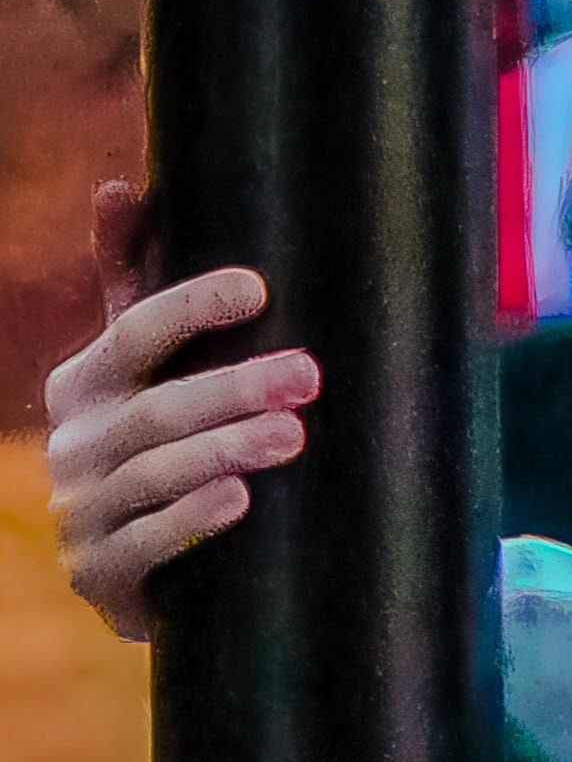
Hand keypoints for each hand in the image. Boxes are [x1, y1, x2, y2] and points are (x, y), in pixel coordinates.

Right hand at [43, 181, 316, 633]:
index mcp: (85, 383)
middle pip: (156, 408)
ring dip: (224, 451)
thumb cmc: (159, 450)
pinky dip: (190, 523)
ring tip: (294, 436)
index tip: (257, 288)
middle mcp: (73, 443)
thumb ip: (133, 285)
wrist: (143, 573)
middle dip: (233, 389)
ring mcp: (79, 511)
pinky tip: (237, 502)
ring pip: (154, 475)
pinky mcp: (95, 575)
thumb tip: (117, 186)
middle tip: (308, 374)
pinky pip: (144, 545)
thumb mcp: (144, 372)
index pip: (133, 331)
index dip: (190, 307)